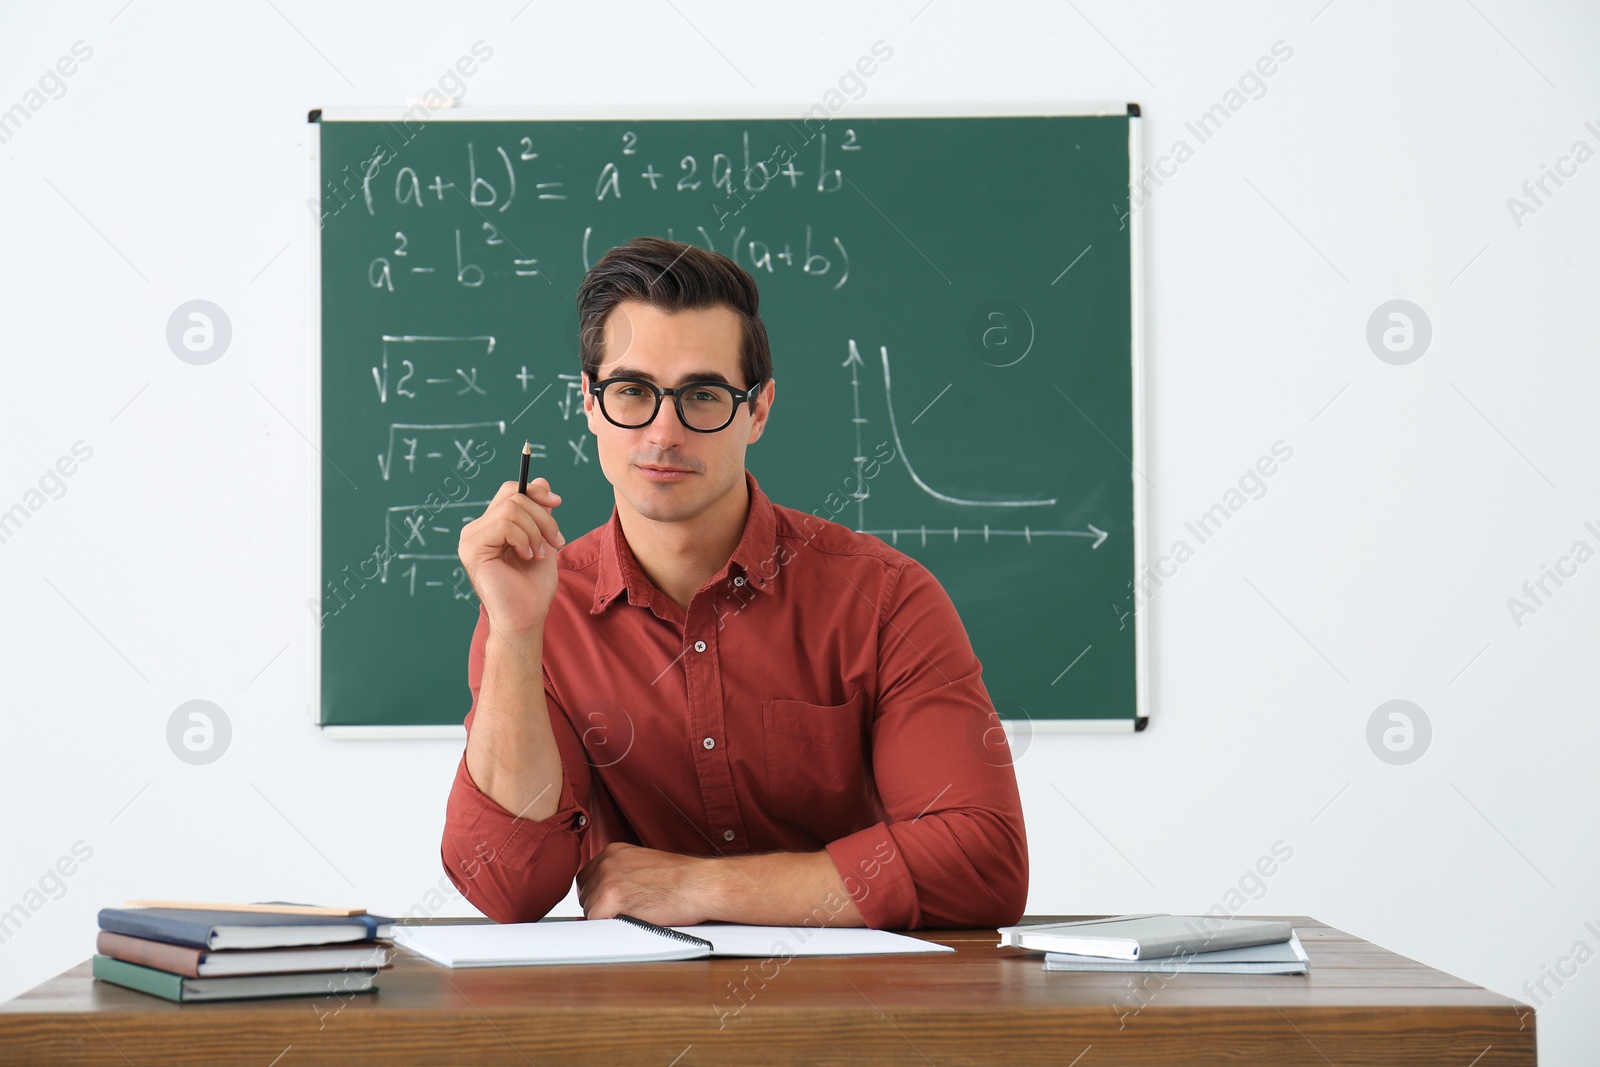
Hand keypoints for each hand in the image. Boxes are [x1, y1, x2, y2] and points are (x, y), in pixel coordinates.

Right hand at [457, 477, 564, 635]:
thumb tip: (542, 480)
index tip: (557, 503)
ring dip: (536, 531)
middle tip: (557, 541)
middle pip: (514, 497)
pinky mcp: (472, 548)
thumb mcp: (543, 541)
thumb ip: (539, 513)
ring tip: (539, 555)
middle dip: (543, 517)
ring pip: (511, 510)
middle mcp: (476, 529)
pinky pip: (504, 525)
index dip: (535, 491)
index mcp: (491, 527)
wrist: (526, 617)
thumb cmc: (533, 587)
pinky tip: (527, 557)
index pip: (510, 491)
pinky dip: (524, 539)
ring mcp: (470, 538)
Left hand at [576, 843, 719, 925]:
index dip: (596, 895)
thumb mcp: (645, 865)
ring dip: (605, 919)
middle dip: (599, 908)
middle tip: (624, 913)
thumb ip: (623, 874)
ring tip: (632, 915)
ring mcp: (607, 878)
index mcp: (614, 851)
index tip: (609, 905)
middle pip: (585, 895)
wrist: (700, 884)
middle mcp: (607, 861)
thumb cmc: (682, 880)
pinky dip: (608, 927)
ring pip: (589, 910)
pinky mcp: (611, 897)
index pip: (587, 878)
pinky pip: (595, 921)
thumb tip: (607, 894)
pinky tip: (630, 921)